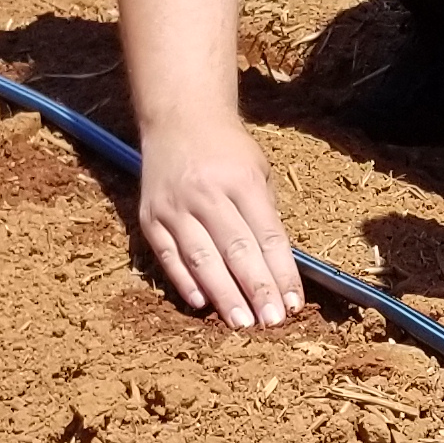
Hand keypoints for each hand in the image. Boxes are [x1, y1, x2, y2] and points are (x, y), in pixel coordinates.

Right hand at [135, 116, 302, 328]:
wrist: (178, 118)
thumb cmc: (227, 148)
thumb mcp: (258, 169)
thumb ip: (265, 214)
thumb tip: (278, 268)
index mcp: (242, 181)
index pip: (267, 236)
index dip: (282, 273)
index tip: (294, 303)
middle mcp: (206, 194)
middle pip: (236, 251)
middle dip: (257, 290)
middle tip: (272, 322)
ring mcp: (174, 207)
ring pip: (202, 258)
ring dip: (223, 295)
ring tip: (242, 323)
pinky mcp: (149, 217)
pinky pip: (168, 256)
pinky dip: (184, 281)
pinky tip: (202, 304)